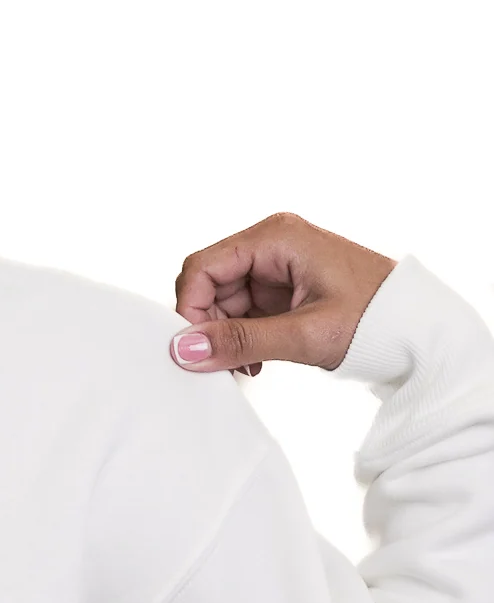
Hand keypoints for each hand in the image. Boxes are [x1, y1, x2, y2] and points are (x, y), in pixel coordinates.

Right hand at [170, 212, 394, 376]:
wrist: (419, 331)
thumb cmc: (377, 321)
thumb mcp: (305, 335)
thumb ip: (241, 341)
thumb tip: (184, 349)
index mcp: (276, 237)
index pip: (202, 267)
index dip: (191, 308)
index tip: (195, 349)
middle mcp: (272, 244)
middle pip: (209, 284)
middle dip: (211, 327)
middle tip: (226, 364)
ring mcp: (277, 266)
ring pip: (223, 301)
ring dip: (227, 336)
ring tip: (250, 365)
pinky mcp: (283, 287)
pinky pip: (243, 310)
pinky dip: (243, 337)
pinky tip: (258, 360)